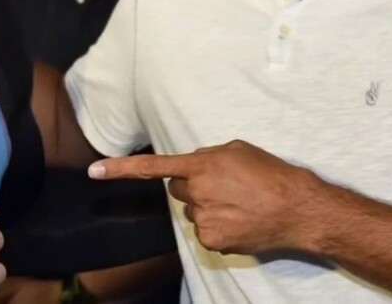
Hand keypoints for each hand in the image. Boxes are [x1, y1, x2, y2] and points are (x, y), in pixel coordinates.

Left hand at [88, 140, 320, 254]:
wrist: (297, 208)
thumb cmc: (271, 173)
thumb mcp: (237, 150)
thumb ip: (208, 155)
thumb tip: (194, 164)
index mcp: (201, 165)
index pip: (152, 167)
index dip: (120, 169)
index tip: (94, 171)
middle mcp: (197, 193)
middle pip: (177, 190)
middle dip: (191, 186)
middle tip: (222, 186)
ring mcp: (203, 219)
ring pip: (191, 211)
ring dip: (206, 206)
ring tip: (238, 203)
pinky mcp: (212, 240)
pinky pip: (203, 230)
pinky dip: (217, 225)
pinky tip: (238, 220)